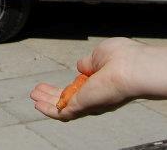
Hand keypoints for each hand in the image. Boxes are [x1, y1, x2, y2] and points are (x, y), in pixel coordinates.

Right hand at [30, 37, 144, 120]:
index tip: (57, 81)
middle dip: (52, 94)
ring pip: (63, 106)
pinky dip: (48, 110)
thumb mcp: (100, 54)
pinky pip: (62, 113)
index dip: (67, 84)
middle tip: (39, 90)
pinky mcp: (83, 106)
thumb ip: (89, 62)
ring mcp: (89, 102)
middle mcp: (95, 95)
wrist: (133, 69)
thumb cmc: (124, 58)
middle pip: (69, 98)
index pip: (80, 87)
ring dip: (47, 101)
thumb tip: (83, 65)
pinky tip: (37, 104)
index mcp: (100, 82)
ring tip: (34, 95)